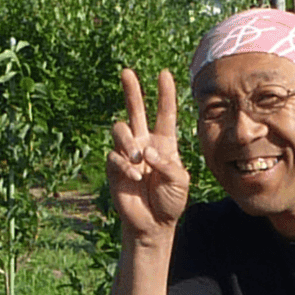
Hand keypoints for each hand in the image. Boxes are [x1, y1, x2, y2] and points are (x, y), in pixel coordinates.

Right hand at [107, 69, 189, 239]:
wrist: (154, 223)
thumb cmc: (171, 200)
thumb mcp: (180, 180)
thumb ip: (167, 163)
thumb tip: (144, 151)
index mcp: (164, 142)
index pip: (164, 113)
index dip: (164, 93)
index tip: (164, 73)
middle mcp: (143, 143)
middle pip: (135, 110)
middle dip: (131, 91)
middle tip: (127, 72)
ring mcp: (127, 155)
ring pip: (120, 130)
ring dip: (128, 141)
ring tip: (138, 159)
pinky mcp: (114, 168)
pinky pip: (114, 157)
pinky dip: (125, 167)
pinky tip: (135, 178)